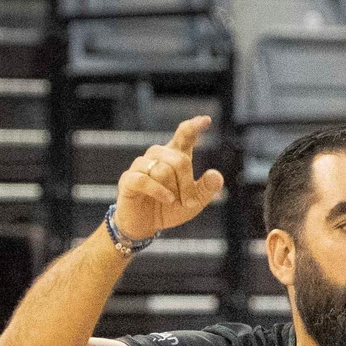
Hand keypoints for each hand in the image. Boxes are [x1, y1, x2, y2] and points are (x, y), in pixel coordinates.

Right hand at [114, 115, 224, 240]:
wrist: (146, 225)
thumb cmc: (170, 208)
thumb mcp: (194, 202)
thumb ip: (207, 189)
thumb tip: (217, 175)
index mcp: (174, 156)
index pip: (184, 135)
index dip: (193, 127)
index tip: (206, 120)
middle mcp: (157, 156)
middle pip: (179, 160)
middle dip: (187, 183)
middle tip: (189, 202)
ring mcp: (141, 166)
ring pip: (163, 170)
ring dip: (173, 191)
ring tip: (173, 202)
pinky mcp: (128, 179)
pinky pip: (145, 179)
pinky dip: (159, 192)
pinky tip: (167, 200)